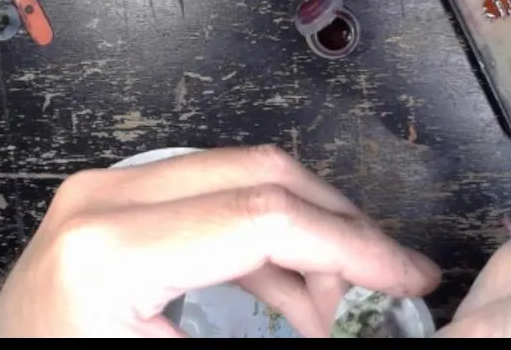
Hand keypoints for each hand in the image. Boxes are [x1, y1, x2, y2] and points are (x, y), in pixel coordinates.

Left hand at [0, 145, 440, 336]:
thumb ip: (271, 334)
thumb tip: (342, 325)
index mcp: (110, 250)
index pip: (266, 218)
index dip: (355, 248)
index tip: (410, 278)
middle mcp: (103, 200)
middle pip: (261, 175)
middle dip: (339, 228)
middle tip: (391, 280)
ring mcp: (100, 195)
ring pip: (241, 178)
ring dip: (305, 233)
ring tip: (343, 303)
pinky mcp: (105, 208)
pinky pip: (208, 201)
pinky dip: (261, 243)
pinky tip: (294, 297)